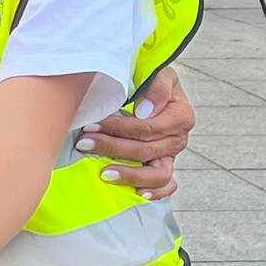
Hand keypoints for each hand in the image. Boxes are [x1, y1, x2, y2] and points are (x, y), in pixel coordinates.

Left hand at [77, 67, 193, 201]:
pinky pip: (167, 185)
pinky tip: (137, 193)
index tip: (92, 126)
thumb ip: (157, 87)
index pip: (147, 128)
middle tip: (85, 143)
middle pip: (146, 150)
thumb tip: (144, 111)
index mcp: (180, 115)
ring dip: (129, 174)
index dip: (118, 128)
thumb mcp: (158, 73)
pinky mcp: (165, 166)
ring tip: (104, 173)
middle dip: (112, 148)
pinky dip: (156, 192)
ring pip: (157, 174)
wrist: (152, 86)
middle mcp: (178, 138)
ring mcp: (172, 155)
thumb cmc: (150, 78)